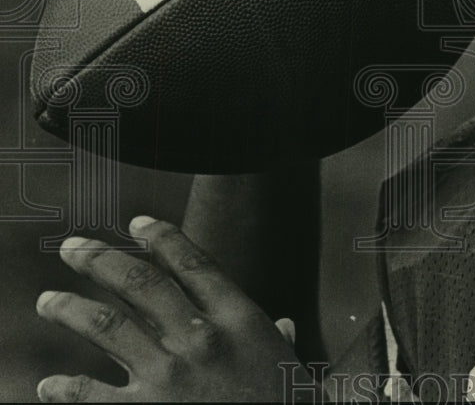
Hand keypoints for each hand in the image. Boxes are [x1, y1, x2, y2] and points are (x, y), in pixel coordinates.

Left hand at [35, 216, 311, 401]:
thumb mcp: (289, 368)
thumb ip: (279, 342)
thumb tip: (285, 328)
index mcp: (239, 320)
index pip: (193, 263)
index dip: (163, 238)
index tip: (138, 223)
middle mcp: (201, 339)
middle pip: (141, 283)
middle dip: (100, 260)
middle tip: (73, 248)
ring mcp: (169, 377)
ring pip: (105, 326)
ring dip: (69, 309)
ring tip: (48, 302)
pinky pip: (89, 395)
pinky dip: (64, 389)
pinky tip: (50, 386)